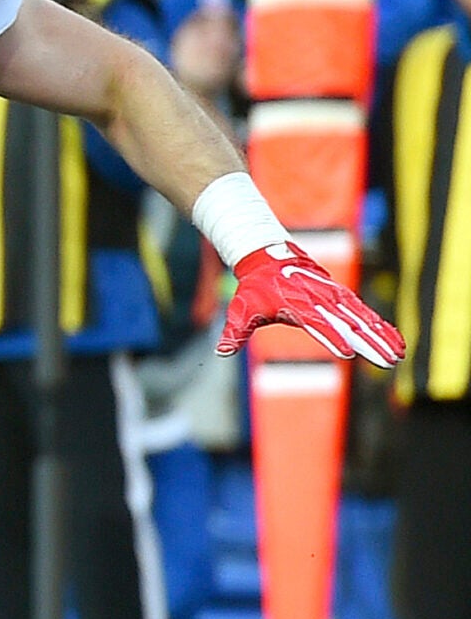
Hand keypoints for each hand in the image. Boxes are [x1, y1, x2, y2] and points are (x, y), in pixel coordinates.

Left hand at [219, 242, 403, 366]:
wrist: (269, 257)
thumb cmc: (255, 288)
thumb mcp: (242, 309)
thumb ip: (235, 331)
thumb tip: (221, 351)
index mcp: (298, 305)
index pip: (318, 323)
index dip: (332, 337)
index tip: (348, 352)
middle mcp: (320, 301)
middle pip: (348, 324)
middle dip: (369, 343)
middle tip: (387, 361)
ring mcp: (335, 298)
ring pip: (363, 320)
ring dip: (382, 337)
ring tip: (398, 355)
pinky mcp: (342, 298)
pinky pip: (366, 314)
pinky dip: (382, 327)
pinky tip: (398, 342)